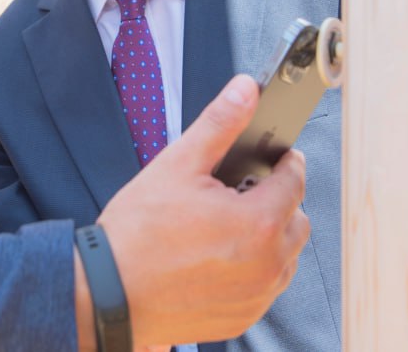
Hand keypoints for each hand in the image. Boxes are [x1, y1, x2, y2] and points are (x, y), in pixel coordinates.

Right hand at [97, 74, 309, 347]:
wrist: (109, 293)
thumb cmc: (137, 233)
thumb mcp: (178, 164)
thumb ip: (219, 123)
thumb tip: (244, 90)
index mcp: (259, 223)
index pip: (296, 180)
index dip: (286, 162)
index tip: (276, 157)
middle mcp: (267, 265)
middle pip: (298, 220)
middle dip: (278, 200)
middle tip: (240, 192)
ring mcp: (257, 296)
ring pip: (285, 256)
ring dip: (270, 236)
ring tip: (226, 226)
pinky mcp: (242, 317)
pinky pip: (266, 286)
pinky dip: (253, 269)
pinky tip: (218, 257)